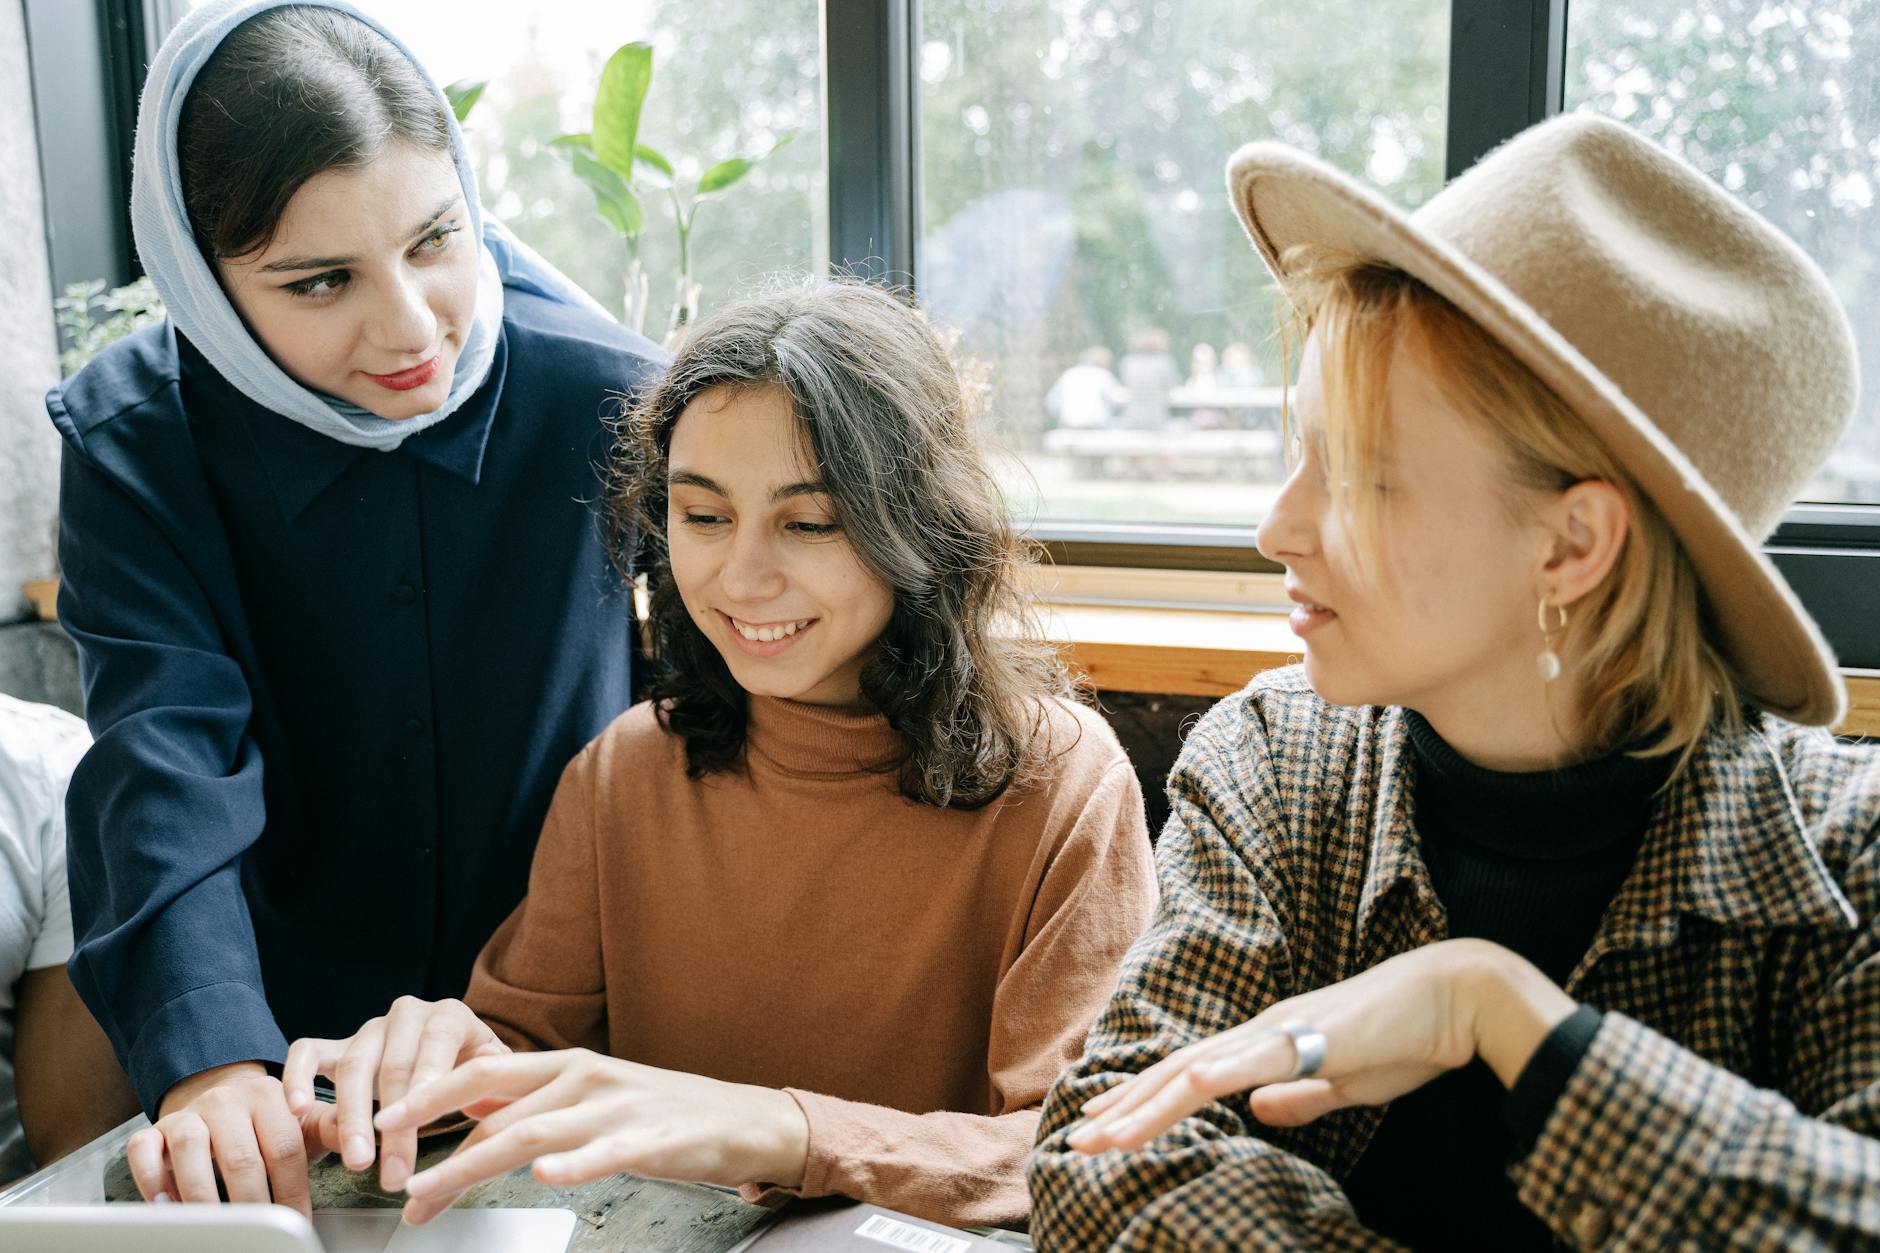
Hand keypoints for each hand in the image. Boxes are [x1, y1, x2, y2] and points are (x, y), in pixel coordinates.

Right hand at [127, 1061, 325, 1216]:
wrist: (217, 1095)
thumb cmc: (264, 1123)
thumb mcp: (300, 1122)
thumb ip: (330, 1130)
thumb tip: (365, 1145)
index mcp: (269, 1096)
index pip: (285, 1149)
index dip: (292, 1193)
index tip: (297, 1225)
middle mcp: (228, 1100)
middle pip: (240, 1156)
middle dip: (252, 1204)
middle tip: (257, 1235)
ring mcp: (189, 1113)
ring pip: (191, 1149)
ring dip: (201, 1194)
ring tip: (213, 1226)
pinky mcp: (154, 1129)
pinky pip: (144, 1150)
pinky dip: (152, 1179)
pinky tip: (166, 1206)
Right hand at [282, 997, 508, 1191]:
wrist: (454, 1049)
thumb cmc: (474, 1068)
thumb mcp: (494, 1070)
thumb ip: (492, 1078)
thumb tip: (484, 1089)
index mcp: (450, 1015)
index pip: (437, 1044)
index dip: (427, 1080)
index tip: (419, 1117)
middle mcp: (407, 1014)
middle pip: (393, 1066)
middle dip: (392, 1124)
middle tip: (391, 1170)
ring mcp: (369, 1028)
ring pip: (352, 1067)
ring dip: (351, 1118)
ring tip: (356, 1160)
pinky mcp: (337, 1044)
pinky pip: (308, 1052)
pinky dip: (297, 1077)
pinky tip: (296, 1109)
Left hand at [373, 1050, 810, 1224]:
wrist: (740, 1119)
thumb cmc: (659, 1113)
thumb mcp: (589, 1095)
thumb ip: (533, 1099)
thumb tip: (470, 1105)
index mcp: (565, 1065)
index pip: (483, 1071)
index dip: (430, 1091)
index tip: (382, 1115)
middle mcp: (585, 1077)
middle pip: (497, 1105)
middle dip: (436, 1136)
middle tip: (395, 1175)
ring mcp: (617, 1107)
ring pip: (534, 1134)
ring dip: (475, 1167)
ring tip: (434, 1197)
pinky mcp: (652, 1140)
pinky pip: (606, 1153)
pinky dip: (574, 1165)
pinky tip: (547, 1177)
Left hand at [1068, 939, 1574, 1151]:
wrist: (1457, 994)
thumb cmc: (1408, 1038)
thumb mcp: (1347, 1083)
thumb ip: (1301, 1097)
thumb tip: (1256, 1117)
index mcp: (1267, 1042)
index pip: (1189, 1073)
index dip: (1141, 1098)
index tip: (1101, 1123)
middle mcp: (1262, 1030)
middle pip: (1179, 1071)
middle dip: (1125, 1106)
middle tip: (1077, 1138)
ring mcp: (1284, 1030)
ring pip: (1202, 1069)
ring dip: (1150, 1102)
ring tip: (1107, 1132)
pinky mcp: (1317, 1036)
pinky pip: (1260, 1058)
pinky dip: (1222, 1074)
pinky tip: (1190, 1089)